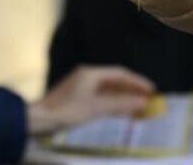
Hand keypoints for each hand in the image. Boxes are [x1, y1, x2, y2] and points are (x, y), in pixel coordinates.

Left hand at [27, 65, 154, 135]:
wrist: (40, 119)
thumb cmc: (67, 111)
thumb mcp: (97, 108)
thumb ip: (120, 104)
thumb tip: (143, 102)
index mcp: (91, 73)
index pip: (120, 73)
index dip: (137, 82)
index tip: (152, 90)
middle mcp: (87, 77)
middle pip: (115, 81)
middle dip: (133, 91)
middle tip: (149, 102)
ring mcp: (82, 87)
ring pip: (109, 91)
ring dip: (124, 99)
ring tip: (140, 109)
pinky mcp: (79, 99)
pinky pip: (102, 98)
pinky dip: (114, 104)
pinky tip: (123, 112)